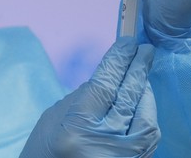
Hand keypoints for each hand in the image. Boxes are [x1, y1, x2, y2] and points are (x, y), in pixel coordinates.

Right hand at [20, 38, 158, 157]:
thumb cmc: (43, 153)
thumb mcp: (53, 119)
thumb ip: (83, 96)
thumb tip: (113, 75)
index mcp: (76, 130)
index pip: (105, 84)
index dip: (119, 60)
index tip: (127, 43)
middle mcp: (104, 146)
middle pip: (129, 98)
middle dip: (138, 69)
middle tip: (145, 49)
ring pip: (146, 118)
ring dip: (145, 92)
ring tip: (141, 75)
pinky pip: (148, 137)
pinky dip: (146, 114)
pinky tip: (141, 101)